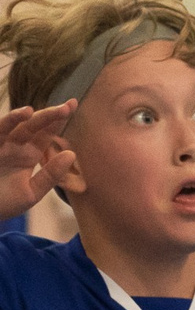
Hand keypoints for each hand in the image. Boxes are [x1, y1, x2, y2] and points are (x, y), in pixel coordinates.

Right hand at [0, 102, 76, 224]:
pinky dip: (8, 122)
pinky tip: (22, 114)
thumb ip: (50, 176)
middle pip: (33, 126)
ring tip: (38, 110)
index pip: (46, 133)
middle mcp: (14, 146)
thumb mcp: (31, 193)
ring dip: (23, 116)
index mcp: (28, 154)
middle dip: (50, 115)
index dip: (59, 120)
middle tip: (69, 105)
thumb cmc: (2, 204)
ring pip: (12, 125)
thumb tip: (71, 154)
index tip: (73, 105)